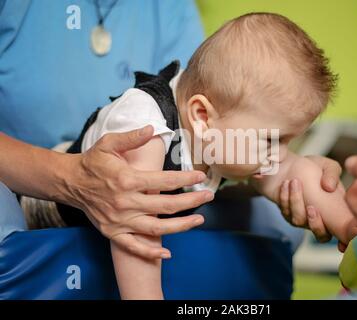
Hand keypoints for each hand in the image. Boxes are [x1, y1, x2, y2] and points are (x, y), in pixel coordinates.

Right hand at [60, 125, 213, 258]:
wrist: (70, 183)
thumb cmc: (93, 162)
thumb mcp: (108, 143)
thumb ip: (131, 138)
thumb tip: (152, 129)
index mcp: (127, 180)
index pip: (164, 181)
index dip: (186, 178)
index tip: (201, 176)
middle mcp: (125, 202)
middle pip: (166, 205)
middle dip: (192, 201)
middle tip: (209, 196)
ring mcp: (120, 220)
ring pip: (156, 228)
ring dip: (181, 226)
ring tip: (200, 220)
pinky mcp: (113, 232)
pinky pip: (134, 246)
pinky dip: (150, 251)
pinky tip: (167, 253)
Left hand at [278, 156, 341, 242]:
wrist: (291, 164)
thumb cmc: (314, 167)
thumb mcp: (327, 166)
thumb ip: (333, 173)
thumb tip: (329, 187)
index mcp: (336, 211)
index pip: (344, 233)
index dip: (345, 241)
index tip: (342, 243)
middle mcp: (320, 219)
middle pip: (321, 235)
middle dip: (315, 224)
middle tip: (312, 207)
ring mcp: (302, 218)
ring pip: (299, 221)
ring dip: (296, 202)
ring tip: (295, 182)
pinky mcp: (287, 213)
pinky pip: (285, 211)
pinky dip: (285, 198)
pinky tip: (286, 184)